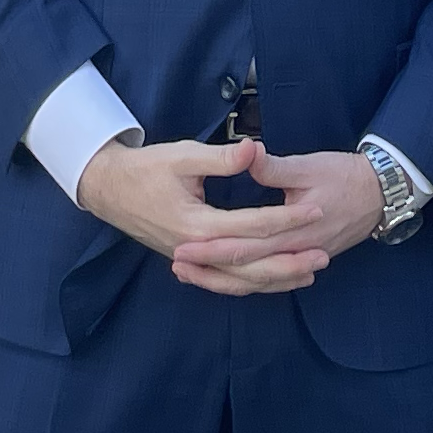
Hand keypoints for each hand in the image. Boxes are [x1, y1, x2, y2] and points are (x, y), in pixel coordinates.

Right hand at [73, 136, 327, 295]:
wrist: (109, 188)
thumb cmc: (146, 168)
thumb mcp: (183, 155)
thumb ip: (222, 158)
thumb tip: (254, 149)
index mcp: (197, 224)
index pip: (253, 226)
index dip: (288, 218)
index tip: (317, 209)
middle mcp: (197, 249)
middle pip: (252, 265)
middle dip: (289, 262)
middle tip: (323, 256)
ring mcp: (193, 260)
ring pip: (241, 279)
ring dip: (276, 278)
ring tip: (309, 274)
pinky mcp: (191, 260)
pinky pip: (227, 280)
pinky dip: (253, 283)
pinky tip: (274, 280)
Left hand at [168, 145, 383, 292]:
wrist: (381, 193)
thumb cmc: (345, 175)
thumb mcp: (309, 165)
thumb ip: (274, 167)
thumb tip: (246, 155)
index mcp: (293, 230)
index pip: (244, 246)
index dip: (211, 249)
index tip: (182, 246)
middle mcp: (295, 253)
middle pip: (246, 271)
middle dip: (209, 270)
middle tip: (178, 265)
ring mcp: (301, 260)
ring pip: (258, 281)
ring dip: (224, 280)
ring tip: (192, 275)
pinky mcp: (304, 259)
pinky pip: (271, 279)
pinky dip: (248, 281)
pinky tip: (228, 278)